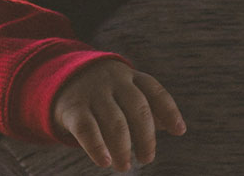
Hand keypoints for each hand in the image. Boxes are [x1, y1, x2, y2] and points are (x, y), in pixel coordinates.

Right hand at [51, 60, 186, 171]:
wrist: (64, 77)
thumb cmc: (107, 92)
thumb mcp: (128, 92)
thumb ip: (151, 108)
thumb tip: (176, 127)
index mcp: (132, 77)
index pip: (155, 91)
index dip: (169, 111)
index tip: (179, 131)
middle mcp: (115, 82)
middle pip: (137, 107)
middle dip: (146, 136)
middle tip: (147, 158)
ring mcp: (94, 93)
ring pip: (114, 120)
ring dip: (123, 147)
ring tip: (125, 166)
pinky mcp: (74, 108)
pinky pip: (87, 128)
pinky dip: (97, 147)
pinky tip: (105, 162)